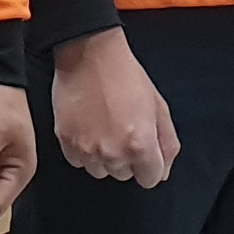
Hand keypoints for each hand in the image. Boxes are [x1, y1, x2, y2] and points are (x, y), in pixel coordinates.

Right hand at [51, 28, 179, 185]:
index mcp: (140, 145)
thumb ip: (167, 144)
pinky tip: (88, 127)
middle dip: (127, 158)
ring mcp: (87, 149)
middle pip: (124, 175)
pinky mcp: (66, 142)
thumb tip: (163, 171)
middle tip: (123, 129)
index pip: (150, 179)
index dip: (150, 164)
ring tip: (104, 127)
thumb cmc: (126, 76)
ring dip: (104, 156)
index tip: (144, 149)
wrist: (90, 54)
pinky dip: (83, 150)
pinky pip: (78, 161)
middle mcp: (113, 153)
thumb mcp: (159, 107)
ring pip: (100, 171)